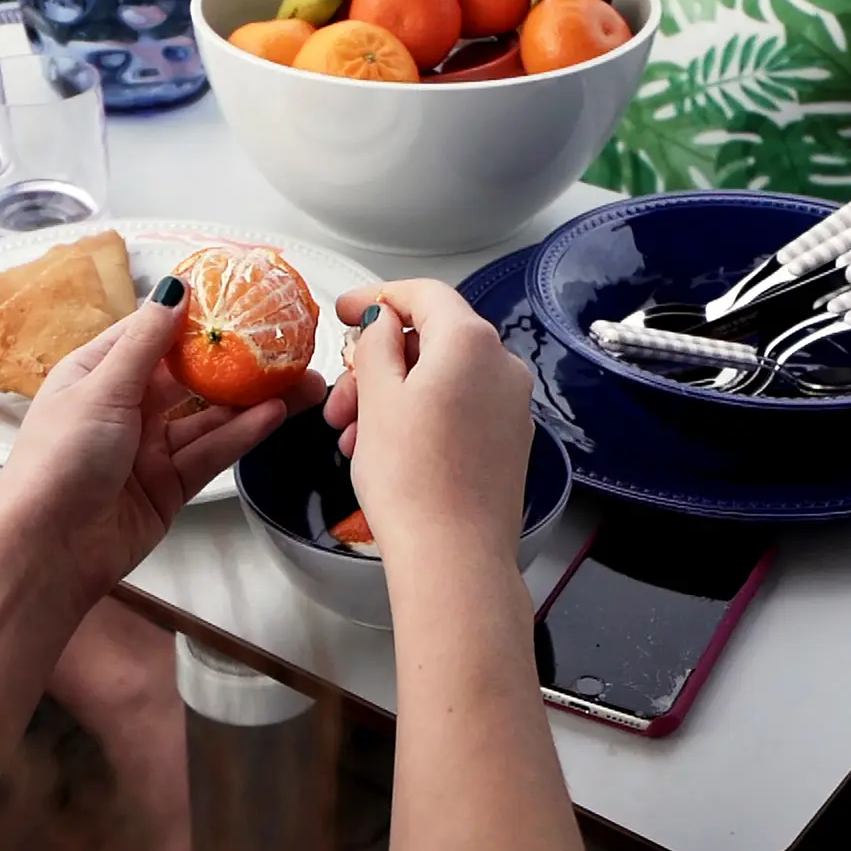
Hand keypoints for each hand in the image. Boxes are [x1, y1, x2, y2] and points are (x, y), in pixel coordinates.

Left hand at [0, 278, 326, 602]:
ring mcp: (147, 449)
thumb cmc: (57, 462)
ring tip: (299, 381)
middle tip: (284, 346)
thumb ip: (145, 343)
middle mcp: (122, 408)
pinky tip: (274, 415)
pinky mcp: (167, 487)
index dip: (194, 317)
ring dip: (252, 400)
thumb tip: (174, 290)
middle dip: (235, 362)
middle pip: (188, 377)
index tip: (239, 299)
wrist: (47, 551)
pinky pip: (210, 453)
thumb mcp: (101, 389)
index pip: (152, 334)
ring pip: (208, 417)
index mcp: (95, 374)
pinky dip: (241, 434)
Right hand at [323, 279, 536, 568]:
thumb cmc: (412, 479)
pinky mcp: (507, 441)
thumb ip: (377, 344)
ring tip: (352, 438)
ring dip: (390, 397)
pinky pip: (456, 410)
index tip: (344, 310)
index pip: (423, 295)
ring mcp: (510, 406)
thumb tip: (381, 319)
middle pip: (429, 341)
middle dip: (376, 365)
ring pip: (439, 380)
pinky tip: (383, 450)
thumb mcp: (378, 398)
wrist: (454, 556)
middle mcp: (501, 367)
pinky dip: (417, 417)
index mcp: (470, 342)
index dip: (377, 296)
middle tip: (339, 399)